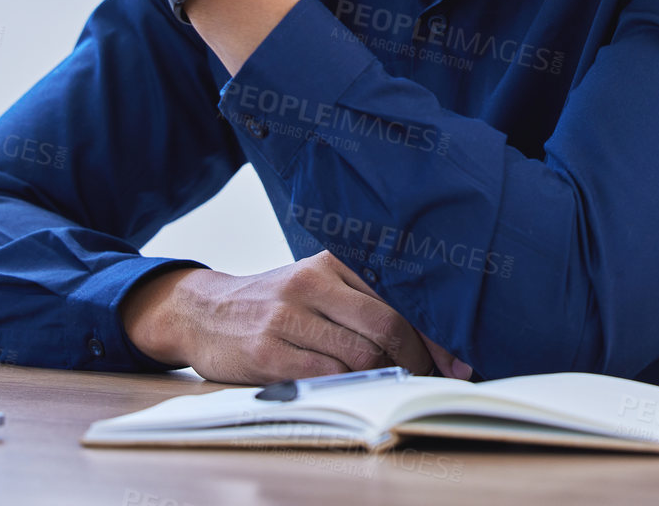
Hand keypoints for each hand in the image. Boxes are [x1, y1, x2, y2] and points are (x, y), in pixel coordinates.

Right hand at [120, 251, 472, 384]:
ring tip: (393, 390)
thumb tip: (426, 344)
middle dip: (416, 362)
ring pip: (359, 356)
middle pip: (384, 328)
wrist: (201, 311)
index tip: (456, 365)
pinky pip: (325, 377)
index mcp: (328, 264)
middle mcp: (309, 284)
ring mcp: (287, 318)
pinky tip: (356, 394)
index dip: (431, 339)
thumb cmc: (270, 304)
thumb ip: (358, 305)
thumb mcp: (312, 286)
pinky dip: (349, 390)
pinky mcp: (269, 352)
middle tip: (428, 383)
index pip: (394, 303)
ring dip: (383, 379)